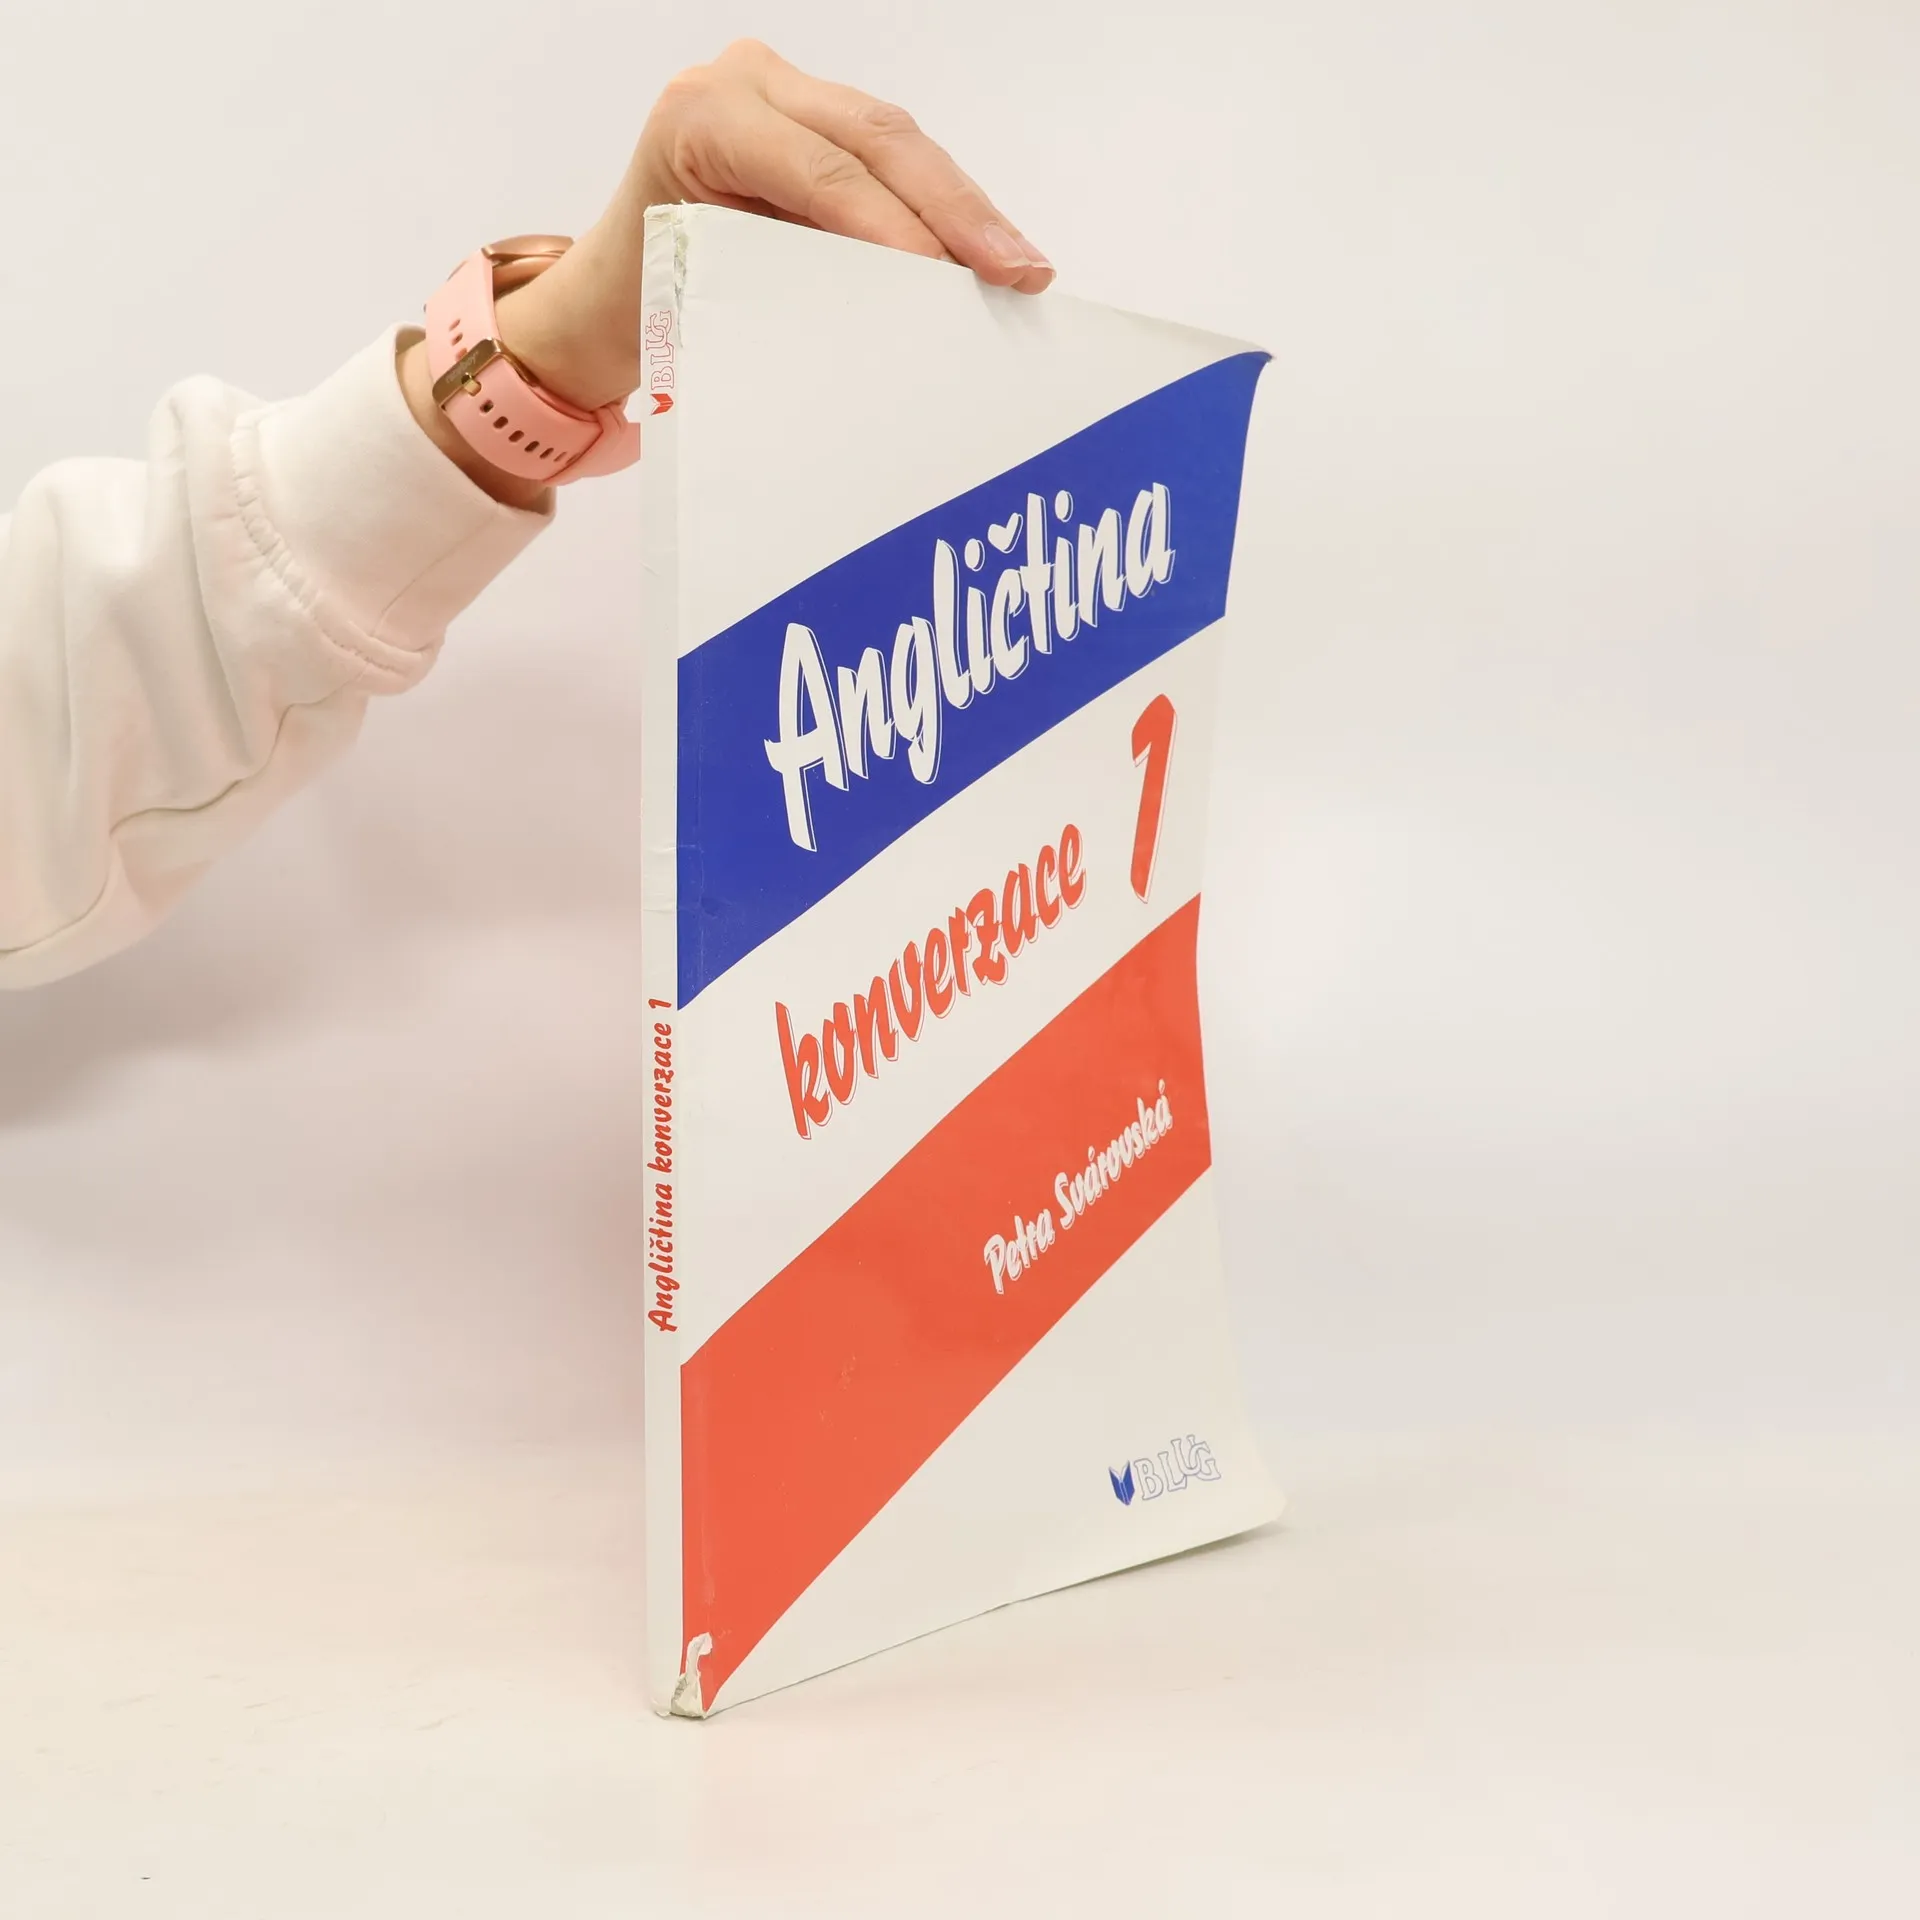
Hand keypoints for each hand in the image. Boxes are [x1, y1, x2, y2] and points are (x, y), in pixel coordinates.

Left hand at [401, 40, 1052, 505]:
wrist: (605, 301)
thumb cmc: (642, 311)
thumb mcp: (707, 300)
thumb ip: (794, 288)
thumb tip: (898, 316)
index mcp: (701, 119)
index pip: (821, 170)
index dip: (894, 224)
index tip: (948, 278)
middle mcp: (744, 87)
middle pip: (876, 139)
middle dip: (956, 210)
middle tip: (1018, 269)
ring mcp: (784, 97)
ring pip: (896, 144)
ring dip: (965, 210)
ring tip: (1021, 267)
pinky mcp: (817, 124)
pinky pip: (892, 161)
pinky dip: (944, 211)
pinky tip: (990, 252)